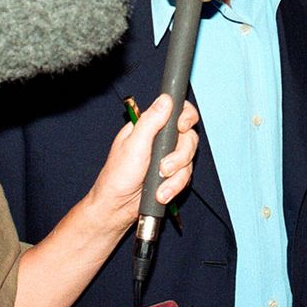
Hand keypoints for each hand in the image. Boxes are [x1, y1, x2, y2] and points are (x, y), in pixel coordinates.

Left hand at [86, 95, 198, 233]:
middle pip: (188, 138)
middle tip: (164, 167)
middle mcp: (161, 140)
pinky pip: (186, 177)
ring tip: (160, 187)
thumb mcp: (134, 145)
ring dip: (176, 177)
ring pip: (189, 160)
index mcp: (149, 127)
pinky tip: (161, 193)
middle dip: (180, 156)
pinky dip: (175, 187)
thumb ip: (151, 121)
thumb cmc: (117, 176)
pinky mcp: (173, 175)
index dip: (186, 118)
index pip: (177, 111)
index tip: (182, 128)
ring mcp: (168, 157)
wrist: (117, 207)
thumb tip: (166, 98)